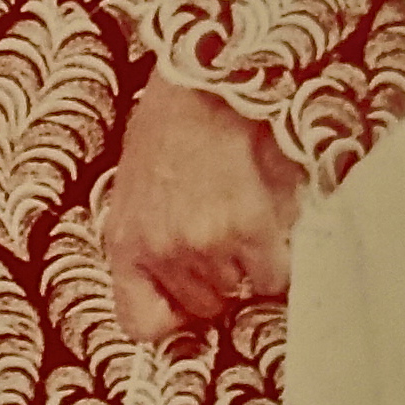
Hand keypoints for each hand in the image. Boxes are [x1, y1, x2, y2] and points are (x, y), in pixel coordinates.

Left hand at [102, 70, 305, 341]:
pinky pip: (273, 275)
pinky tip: (268, 220)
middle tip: (225, 237)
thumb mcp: (135, 188)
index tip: (191, 305)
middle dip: (219, 280)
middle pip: (203, 307)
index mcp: (125, 241)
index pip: (141, 323)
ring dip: (249, 264)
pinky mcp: (247, 227)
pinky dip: (278, 257)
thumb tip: (184, 288)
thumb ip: (151, 239)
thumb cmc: (170, 125)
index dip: (173, 319)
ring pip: (241, 290)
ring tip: (243, 215)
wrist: (203, 80)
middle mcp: (161, 250)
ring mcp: (204, 242)